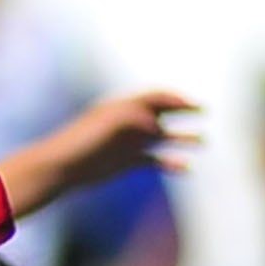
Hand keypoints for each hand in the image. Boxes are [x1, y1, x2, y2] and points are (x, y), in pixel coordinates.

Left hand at [53, 90, 198, 194]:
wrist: (60, 168)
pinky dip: (171, 162)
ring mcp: (129, 142)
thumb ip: (133, 121)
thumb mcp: (107, 127)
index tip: (193, 105)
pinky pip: (154, 160)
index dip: (175, 98)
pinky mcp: (126, 162)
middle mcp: (129, 122)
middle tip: (204, 110)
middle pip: (162, 112)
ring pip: (162, 137)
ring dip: (183, 138)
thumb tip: (158, 125)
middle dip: (184, 110)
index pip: (155, 97)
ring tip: (204, 141)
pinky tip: (187, 168)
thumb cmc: (81, 143)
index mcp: (123, 107)